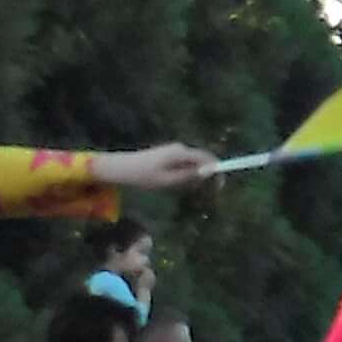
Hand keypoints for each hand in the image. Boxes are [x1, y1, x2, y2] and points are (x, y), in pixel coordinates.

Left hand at [94, 144, 217, 192]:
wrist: (121, 169)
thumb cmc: (143, 176)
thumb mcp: (167, 180)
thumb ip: (189, 175)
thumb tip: (209, 171)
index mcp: (180, 153)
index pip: (207, 158)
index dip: (217, 170)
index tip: (220, 185)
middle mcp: (180, 149)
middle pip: (202, 161)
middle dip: (205, 176)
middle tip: (198, 192)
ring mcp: (174, 151)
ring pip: (193, 164)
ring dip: (193, 177)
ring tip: (180, 188)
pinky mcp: (169, 155)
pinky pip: (185, 165)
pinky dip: (185, 175)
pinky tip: (174, 183)